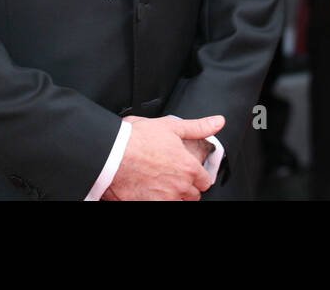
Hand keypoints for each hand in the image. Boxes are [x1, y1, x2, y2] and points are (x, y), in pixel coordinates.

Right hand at [102, 114, 223, 200]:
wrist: (111, 154)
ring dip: (172, 196)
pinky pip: (161, 206)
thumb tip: (218, 122)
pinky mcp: (149, 205)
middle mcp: (179, 187)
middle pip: (193, 195)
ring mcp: (165, 199)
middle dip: (186, 188)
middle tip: (172, 177)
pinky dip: (156, 200)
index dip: (198, 176)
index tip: (189, 172)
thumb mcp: (171, 126)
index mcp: (188, 168)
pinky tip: (148, 191)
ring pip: (178, 203)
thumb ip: (198, 127)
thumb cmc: (137, 139)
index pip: (205, 181)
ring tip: (159, 184)